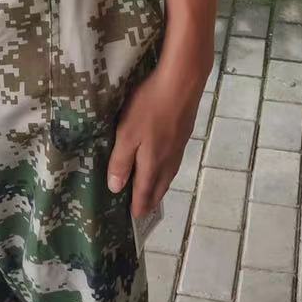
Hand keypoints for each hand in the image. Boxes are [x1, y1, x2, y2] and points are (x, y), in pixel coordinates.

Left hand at [107, 45, 212, 218]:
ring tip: (153, 191)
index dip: (139, 206)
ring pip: (168, 174)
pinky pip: (174, 160)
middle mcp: (168, 159)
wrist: (182, 82)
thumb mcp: (127, 134)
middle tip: (144, 210)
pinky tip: (164, 162)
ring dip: (160, 186)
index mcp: (153, 163)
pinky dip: (166, 170)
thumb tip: (117, 189)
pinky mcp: (184, 132)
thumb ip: (121, 162)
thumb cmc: (150, 107)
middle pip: (159, 186)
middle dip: (151, 200)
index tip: (135, 219)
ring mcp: (179, 146)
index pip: (145, 192)